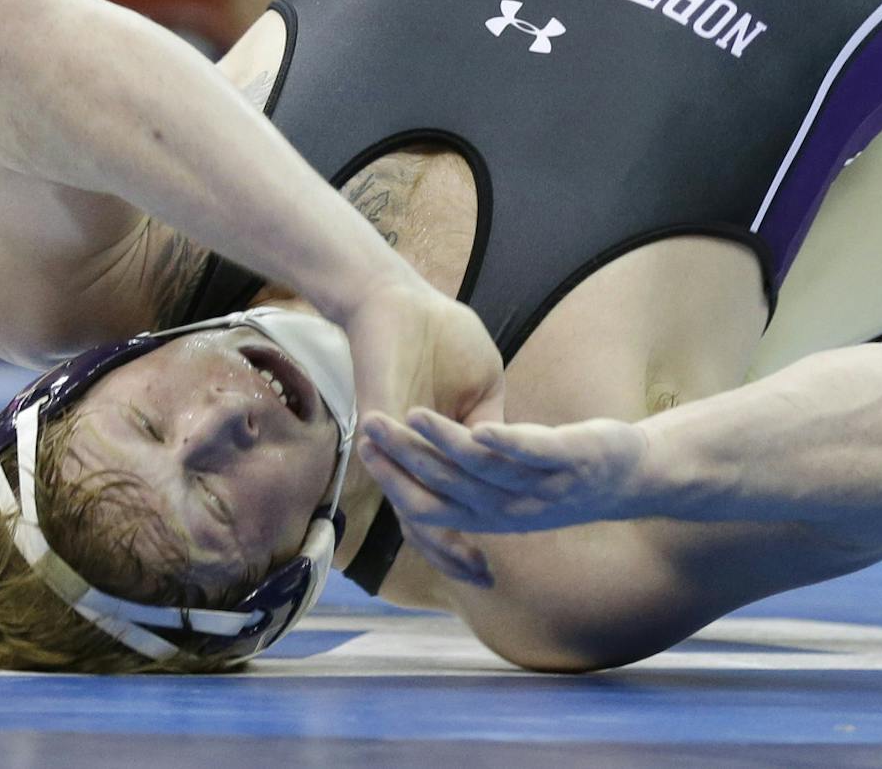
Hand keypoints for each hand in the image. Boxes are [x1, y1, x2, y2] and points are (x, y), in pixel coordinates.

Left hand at [335, 278, 505, 586]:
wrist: (402, 303)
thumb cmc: (442, 334)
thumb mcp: (483, 384)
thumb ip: (487, 420)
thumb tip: (497, 456)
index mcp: (439, 447)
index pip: (456, 501)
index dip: (470, 531)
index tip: (497, 560)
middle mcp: (413, 459)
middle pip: (432, 521)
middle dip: (457, 555)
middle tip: (486, 579)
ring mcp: (397, 452)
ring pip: (417, 512)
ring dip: (444, 544)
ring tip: (472, 567)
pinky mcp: (384, 436)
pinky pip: (401, 481)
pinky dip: (425, 508)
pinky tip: (451, 530)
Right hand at [358, 410, 648, 536]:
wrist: (633, 475)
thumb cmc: (565, 474)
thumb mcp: (514, 484)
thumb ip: (475, 477)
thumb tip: (431, 467)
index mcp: (491, 513)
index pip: (429, 506)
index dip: (394, 479)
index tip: (364, 449)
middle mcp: (511, 508)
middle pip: (445, 487)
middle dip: (405, 457)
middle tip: (372, 426)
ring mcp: (543, 485)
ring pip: (482, 469)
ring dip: (445, 443)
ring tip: (414, 415)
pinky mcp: (572, 458)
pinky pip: (534, 453)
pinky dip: (506, 443)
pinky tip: (482, 428)